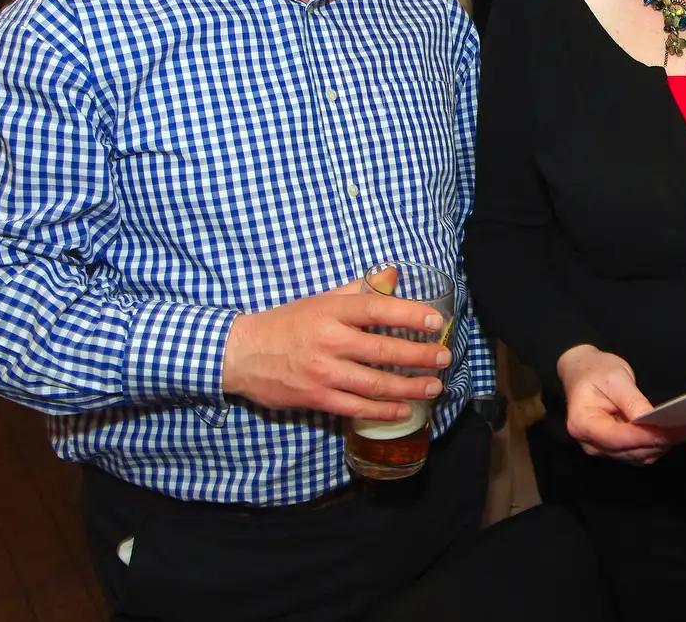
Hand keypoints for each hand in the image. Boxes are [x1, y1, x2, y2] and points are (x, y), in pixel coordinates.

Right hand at [222, 276, 452, 420]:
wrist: (241, 353)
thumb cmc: (287, 323)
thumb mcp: (321, 299)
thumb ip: (359, 289)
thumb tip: (393, 273)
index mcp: (332, 311)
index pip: (378, 309)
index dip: (410, 314)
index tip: (436, 321)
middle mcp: (330, 340)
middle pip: (383, 350)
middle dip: (420, 356)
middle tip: (444, 358)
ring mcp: (323, 372)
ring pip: (375, 383)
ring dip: (409, 387)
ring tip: (434, 386)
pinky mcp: (316, 398)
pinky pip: (357, 408)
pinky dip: (384, 411)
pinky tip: (405, 410)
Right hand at [556, 345, 685, 463]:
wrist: (583, 372)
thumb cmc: (596, 371)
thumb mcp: (615, 378)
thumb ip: (632, 400)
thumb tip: (650, 419)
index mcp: (583, 424)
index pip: (618, 438)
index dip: (647, 437)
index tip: (674, 431)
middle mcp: (590, 443)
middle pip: (628, 451)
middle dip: (658, 442)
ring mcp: (600, 449)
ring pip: (635, 456)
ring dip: (658, 446)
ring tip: (681, 432)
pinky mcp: (612, 449)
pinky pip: (636, 454)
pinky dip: (653, 446)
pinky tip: (668, 434)